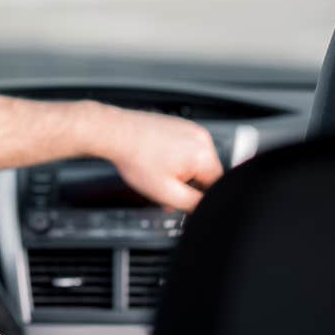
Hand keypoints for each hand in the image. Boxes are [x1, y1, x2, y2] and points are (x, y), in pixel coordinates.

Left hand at [92, 105, 223, 211]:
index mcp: (204, 155)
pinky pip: (187, 149)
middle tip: (167, 191)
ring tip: (159, 175)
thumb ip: (193, 204)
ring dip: (182, 173)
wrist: (116, 134)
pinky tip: (158, 163)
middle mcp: (202, 138)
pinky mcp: (181, 126)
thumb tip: (205, 208)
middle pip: (207, 173)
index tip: (185, 201)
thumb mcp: (167, 193)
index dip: (200, 198)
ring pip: (196, 162)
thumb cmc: (136, 158)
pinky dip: (177, 159)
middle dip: (189, 186)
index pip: (218, 186)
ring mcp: (192, 129)